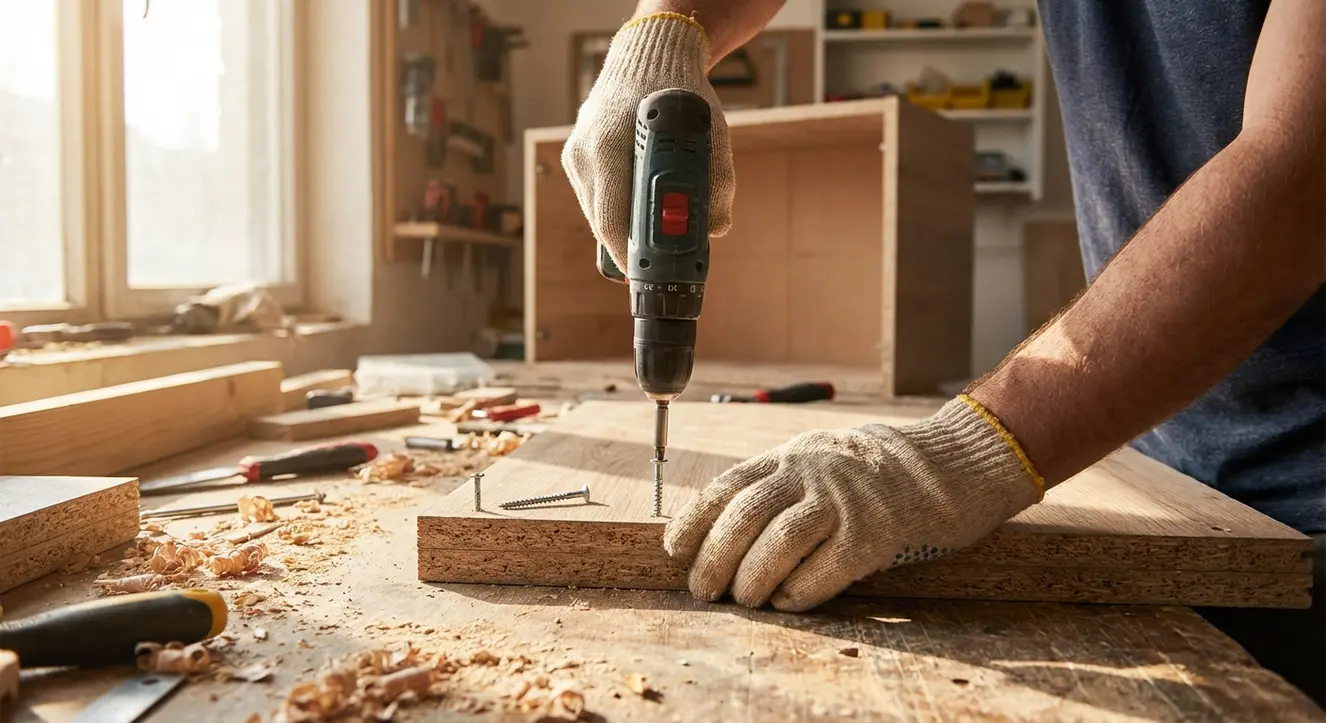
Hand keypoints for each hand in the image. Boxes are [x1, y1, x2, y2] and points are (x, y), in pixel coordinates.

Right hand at [561, 12, 735, 268]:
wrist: (648, 55)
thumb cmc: (680, 92)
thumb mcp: (710, 131)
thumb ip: (718, 181)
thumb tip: (717, 227)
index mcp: (612, 145)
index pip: (612, 216)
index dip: (627, 252)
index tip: (644, 272)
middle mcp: (586, 151)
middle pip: (601, 222)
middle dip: (627, 248)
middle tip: (651, 267)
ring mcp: (576, 154)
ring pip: (595, 213)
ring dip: (622, 229)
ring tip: (648, 243)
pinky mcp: (575, 156)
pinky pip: (593, 199)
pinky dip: (615, 210)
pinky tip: (635, 214)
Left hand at [662, 397, 1043, 611]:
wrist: (945, 465)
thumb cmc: (870, 472)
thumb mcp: (815, 458)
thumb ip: (774, 482)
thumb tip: (718, 526)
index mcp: (790, 455)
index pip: (726, 485)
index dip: (694, 519)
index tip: (675, 549)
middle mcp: (811, 473)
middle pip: (744, 515)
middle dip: (714, 557)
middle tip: (702, 588)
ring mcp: (843, 502)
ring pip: (778, 541)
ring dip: (751, 578)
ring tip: (742, 599)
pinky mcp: (874, 534)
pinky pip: (824, 570)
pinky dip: (797, 592)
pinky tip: (786, 602)